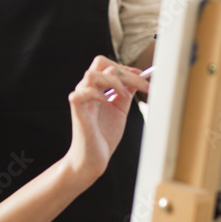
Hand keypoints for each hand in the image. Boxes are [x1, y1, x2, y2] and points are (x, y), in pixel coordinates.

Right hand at [65, 56, 148, 185]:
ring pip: (91, 74)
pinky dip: (96, 93)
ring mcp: (82, 99)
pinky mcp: (77, 111)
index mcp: (97, 88)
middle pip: (99, 62)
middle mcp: (88, 90)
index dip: (127, 68)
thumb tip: (138, 78)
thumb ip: (126, 93)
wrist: (93, 158)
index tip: (143, 76)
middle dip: (122, 69)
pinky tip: (107, 101)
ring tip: (124, 95)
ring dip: (112, 80)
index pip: (109, 66)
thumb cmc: (104, 135)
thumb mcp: (120, 109)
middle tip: (139, 82)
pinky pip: (81, 93)